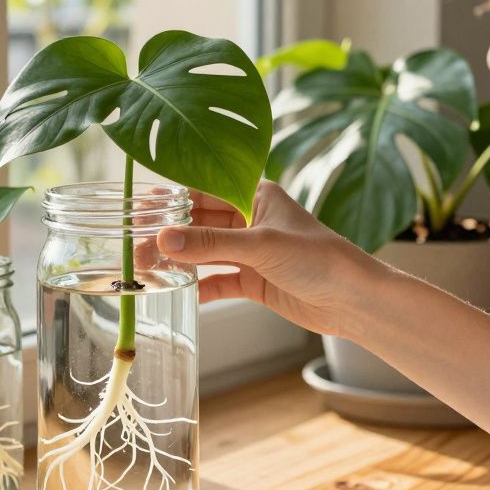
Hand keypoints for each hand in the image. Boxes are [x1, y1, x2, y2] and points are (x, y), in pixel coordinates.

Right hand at [156, 181, 386, 338]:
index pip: (204, 188)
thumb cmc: (319, 258)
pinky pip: (218, 280)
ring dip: (179, 260)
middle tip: (134, 245)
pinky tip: (176, 292)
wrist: (354, 301)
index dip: (171, 198)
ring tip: (145, 269)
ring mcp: (252, 252)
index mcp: (256, 194)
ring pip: (205, 252)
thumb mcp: (260, 246)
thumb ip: (210, 242)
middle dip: (168, 233)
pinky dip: (199, 286)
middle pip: (199, 222)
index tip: (138, 208)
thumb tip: (162, 239)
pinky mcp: (254, 281)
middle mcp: (251, 219)